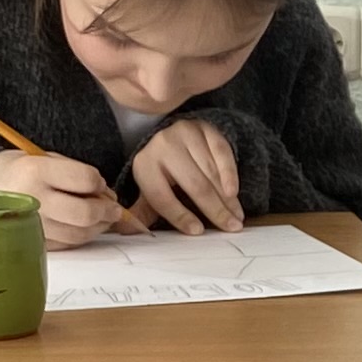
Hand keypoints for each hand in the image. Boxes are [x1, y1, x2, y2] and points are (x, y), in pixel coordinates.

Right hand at [0, 146, 123, 244]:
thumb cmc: (24, 170)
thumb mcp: (47, 158)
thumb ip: (78, 174)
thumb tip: (108, 198)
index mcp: (37, 171)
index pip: (84, 180)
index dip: (99, 182)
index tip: (99, 183)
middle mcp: (33, 200)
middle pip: (84, 213)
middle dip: (106, 211)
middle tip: (114, 208)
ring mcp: (32, 225)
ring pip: (79, 234)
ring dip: (98, 227)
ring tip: (103, 218)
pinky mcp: (33, 242)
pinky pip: (67, 244)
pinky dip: (82, 236)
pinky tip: (84, 227)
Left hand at [127, 115, 241, 231]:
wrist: (175, 137)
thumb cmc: (164, 172)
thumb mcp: (149, 190)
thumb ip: (142, 212)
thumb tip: (125, 231)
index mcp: (144, 165)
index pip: (161, 196)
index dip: (179, 216)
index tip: (197, 231)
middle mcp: (163, 146)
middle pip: (193, 184)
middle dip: (214, 210)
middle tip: (230, 228)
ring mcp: (186, 135)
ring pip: (210, 172)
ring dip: (226, 198)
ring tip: (236, 217)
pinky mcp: (206, 129)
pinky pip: (222, 154)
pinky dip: (230, 174)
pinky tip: (234, 193)